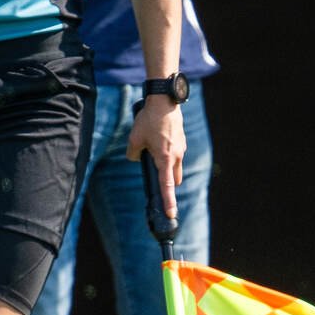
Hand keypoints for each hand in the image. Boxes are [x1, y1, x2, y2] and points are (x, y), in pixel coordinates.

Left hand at [125, 98, 186, 218]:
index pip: (167, 186)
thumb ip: (133, 154)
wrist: (164, 100)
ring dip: (166, 165)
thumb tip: (135, 158)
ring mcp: (181, 148)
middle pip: (174, 179)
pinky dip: (167, 152)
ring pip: (175, 166)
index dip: (168, 202)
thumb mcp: (134, 139)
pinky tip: (157, 137)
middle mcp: (176, 156)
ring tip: (151, 146)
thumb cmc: (149, 120)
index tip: (171, 214)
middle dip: (167, 183)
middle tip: (154, 175)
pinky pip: (175, 153)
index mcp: (165, 159)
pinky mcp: (181, 140)